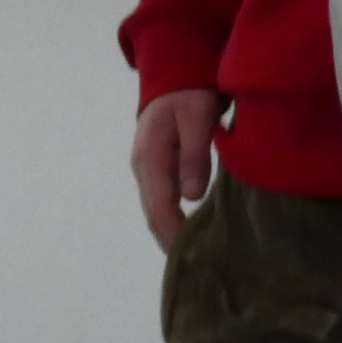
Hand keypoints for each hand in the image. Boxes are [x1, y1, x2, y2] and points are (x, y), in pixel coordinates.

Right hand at [132, 88, 223, 251]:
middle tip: (198, 268)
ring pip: (156, 210)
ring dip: (172, 233)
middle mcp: (143, 168)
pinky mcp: (156, 168)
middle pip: (154, 214)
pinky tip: (192, 232)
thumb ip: (196, 155)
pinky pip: (162, 201)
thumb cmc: (190, 93)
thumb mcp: (198, 117)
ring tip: (197, 257)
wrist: (174, 74)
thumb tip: (192, 196)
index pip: (160, 206)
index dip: (174, 234)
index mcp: (151, 157)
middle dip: (172, 241)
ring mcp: (147, 169)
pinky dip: (173, 219)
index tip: (194, 256)